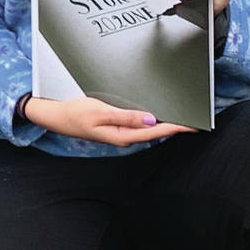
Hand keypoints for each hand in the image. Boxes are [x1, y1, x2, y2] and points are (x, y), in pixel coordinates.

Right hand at [24, 93, 192, 145]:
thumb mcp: (100, 112)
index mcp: (122, 135)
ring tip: (180, 118)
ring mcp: (120, 134)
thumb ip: (125, 116)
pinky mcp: (116, 128)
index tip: (191, 125)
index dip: (175, 128)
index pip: (155, 131)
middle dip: (174, 127)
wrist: (56, 117)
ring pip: (147, 129)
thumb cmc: (75, 113)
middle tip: (193, 121)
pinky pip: (138, 126)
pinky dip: (150, 121)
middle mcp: (124, 137)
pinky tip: (156, 117)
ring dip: (163, 124)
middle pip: (155, 132)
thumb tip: (150, 119)